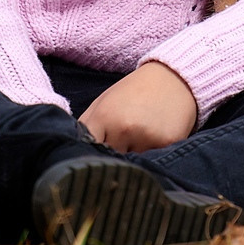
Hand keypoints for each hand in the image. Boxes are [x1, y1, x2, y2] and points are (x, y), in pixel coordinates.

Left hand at [78, 61, 199, 152]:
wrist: (173, 78)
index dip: (90, 159)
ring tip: (138, 144)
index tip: (93, 162)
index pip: (89, 152)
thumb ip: (86, 128)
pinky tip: (154, 141)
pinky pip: (154, 162)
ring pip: (132, 166)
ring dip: (132, 163)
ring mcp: (148, 137)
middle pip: (110, 163)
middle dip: (111, 163)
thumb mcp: (103, 103)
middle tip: (117, 155)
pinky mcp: (168, 143)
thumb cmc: (133, 92)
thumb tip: (70, 153)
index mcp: (105, 117)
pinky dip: (152, 158)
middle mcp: (125, 128)